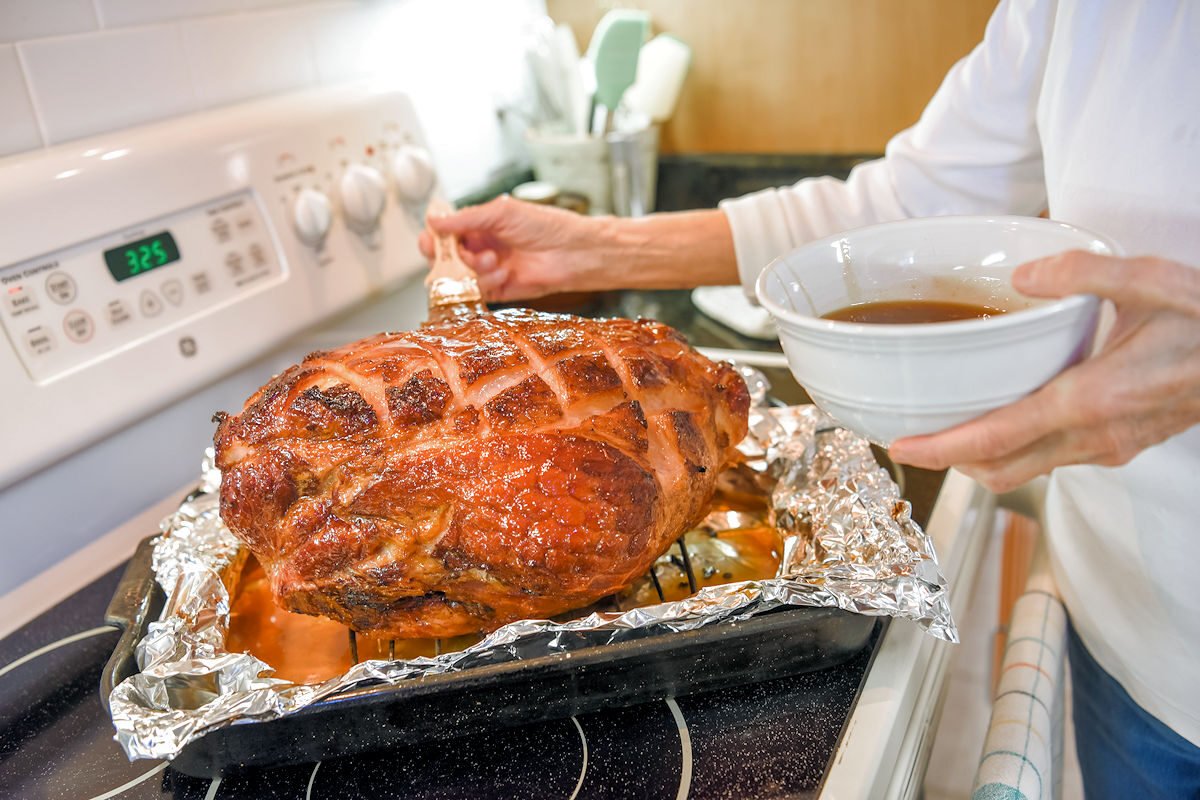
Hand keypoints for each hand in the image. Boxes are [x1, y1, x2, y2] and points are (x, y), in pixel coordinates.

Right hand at [419, 196, 608, 301]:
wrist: (574, 252)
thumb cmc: (547, 226)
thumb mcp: (503, 213)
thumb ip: (467, 218)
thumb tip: (434, 220)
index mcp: (481, 226)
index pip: (446, 232)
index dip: (434, 237)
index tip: (431, 240)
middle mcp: (483, 247)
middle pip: (447, 257)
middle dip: (448, 257)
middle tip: (455, 255)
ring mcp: (490, 269)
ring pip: (461, 275)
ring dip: (473, 268)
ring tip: (494, 260)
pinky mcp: (500, 290)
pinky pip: (478, 291)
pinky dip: (487, 282)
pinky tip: (504, 272)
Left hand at [888, 252, 1199, 492]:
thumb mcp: (1151, 281)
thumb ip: (1082, 272)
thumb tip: (1024, 274)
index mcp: (1090, 400)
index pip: (998, 438)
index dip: (944, 449)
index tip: (904, 447)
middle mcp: (1096, 436)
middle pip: (1004, 468)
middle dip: (952, 462)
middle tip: (911, 441)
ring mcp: (1112, 446)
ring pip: (1031, 468)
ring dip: (985, 456)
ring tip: (947, 429)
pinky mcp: (1124, 444)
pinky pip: (1057, 458)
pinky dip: (1020, 449)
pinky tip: (1007, 418)